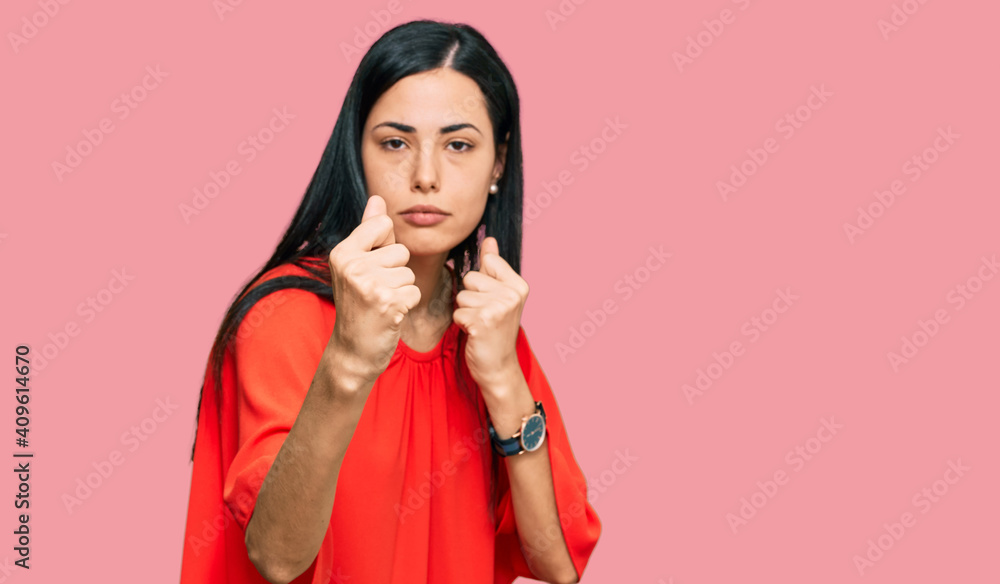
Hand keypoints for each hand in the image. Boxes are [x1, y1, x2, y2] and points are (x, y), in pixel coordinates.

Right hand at [327, 195, 419, 392]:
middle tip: (376, 292)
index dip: (386, 247)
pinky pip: (414, 292)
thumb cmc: (360, 305)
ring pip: (409, 273)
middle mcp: (352, 265)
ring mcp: (368, 284)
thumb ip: (369, 231)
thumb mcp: (358, 266)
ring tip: (382, 304)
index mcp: (342, 252)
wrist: (353, 352)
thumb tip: (378, 199)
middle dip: (396, 272)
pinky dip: (407, 306)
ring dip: (402, 291)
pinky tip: (389, 315)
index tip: (372, 268)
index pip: (383, 224)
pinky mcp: (386, 302)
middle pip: (401, 251)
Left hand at [453, 236, 529, 395]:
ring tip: (479, 325)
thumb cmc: (495, 330)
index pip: (487, 262)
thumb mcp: (499, 296)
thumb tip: (488, 239)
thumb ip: (493, 267)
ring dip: (465, 311)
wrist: (498, 367)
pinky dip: (461, 323)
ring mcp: (499, 307)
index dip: (481, 282)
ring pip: (461, 295)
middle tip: (484, 316)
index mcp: (519, 285)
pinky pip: (458, 311)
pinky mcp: (483, 320)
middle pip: (470, 277)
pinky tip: (475, 333)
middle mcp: (512, 294)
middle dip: (470, 297)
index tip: (491, 300)